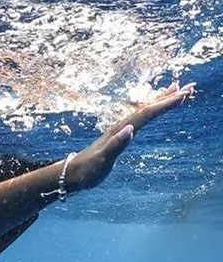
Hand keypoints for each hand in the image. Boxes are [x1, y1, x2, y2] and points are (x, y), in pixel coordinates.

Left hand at [65, 81, 195, 192]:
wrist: (71, 173)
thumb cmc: (87, 170)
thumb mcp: (102, 160)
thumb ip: (116, 145)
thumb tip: (131, 129)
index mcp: (120, 131)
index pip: (146, 114)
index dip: (164, 104)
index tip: (182, 95)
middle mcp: (121, 127)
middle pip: (148, 108)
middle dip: (168, 98)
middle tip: (190, 87)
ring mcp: (120, 130)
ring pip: (145, 111)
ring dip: (161, 100)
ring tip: (178, 89)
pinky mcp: (119, 136)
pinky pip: (139, 119)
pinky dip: (150, 111)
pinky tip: (153, 108)